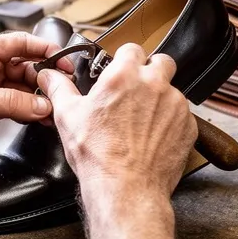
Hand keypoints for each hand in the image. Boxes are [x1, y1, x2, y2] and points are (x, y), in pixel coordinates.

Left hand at [0, 32, 73, 153]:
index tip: (65, 62)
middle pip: (23, 66)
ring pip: (19, 87)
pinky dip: (24, 110)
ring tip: (53, 109)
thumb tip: (41, 105)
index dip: (45, 50)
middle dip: (43, 78)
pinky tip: (36, 118)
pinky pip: (10, 104)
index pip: (20, 43)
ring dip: (36, 97)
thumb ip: (8, 102)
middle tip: (62, 92)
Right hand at [37, 43, 195, 238]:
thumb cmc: (98, 155)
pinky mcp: (188, 126)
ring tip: (142, 122)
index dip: (125, 59)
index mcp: (123, 76)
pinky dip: (171, 123)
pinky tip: (153, 138)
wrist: (126, 189)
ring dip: (160, 100)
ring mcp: (175, 105)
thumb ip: (59, 88)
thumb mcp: (67, 117)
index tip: (120, 70)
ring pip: (172, 91)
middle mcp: (154, 84)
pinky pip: (182, 116)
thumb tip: (49, 76)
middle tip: (138, 90)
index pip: (132, 48)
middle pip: (162, 62)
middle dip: (152, 71)